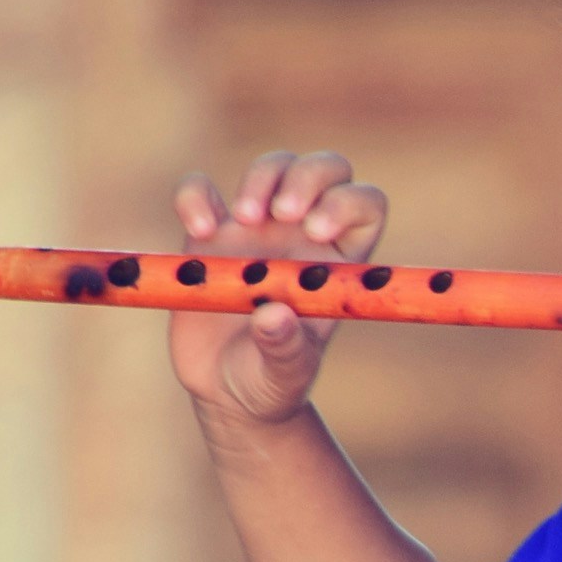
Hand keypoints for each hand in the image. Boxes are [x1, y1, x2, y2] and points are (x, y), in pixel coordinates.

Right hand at [166, 150, 389, 438]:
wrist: (227, 392)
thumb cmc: (271, 383)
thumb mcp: (284, 375)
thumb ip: (286, 349)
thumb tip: (274, 316)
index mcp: (338, 262)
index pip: (366, 206)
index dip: (348, 203)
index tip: (317, 230)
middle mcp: (303, 235)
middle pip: (326, 170)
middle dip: (308, 177)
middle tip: (284, 214)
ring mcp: (257, 231)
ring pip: (273, 168)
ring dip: (262, 178)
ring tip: (246, 220)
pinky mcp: (207, 237)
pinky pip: (200, 192)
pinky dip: (196, 197)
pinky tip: (200, 229)